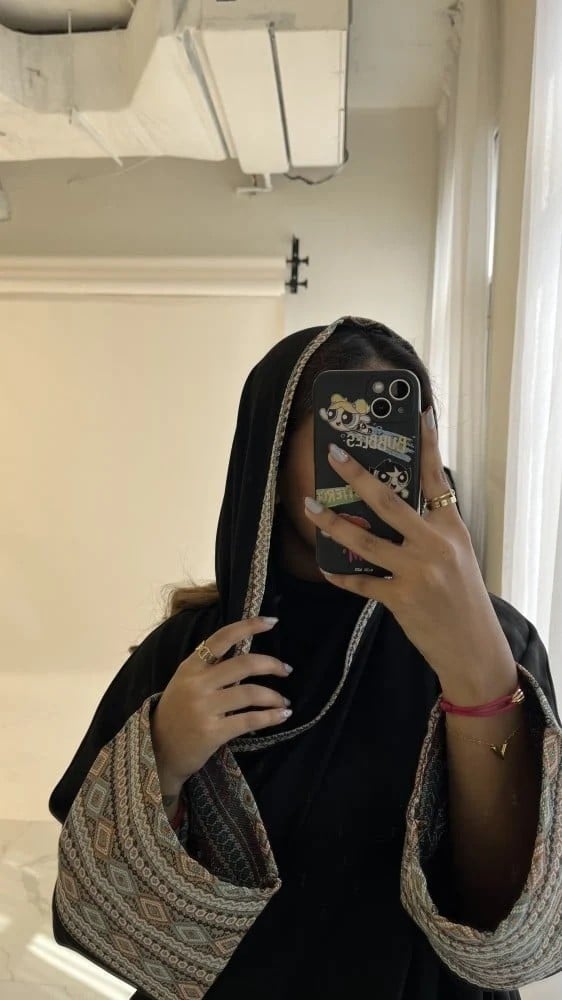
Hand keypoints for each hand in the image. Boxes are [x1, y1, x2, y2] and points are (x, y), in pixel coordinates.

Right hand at [150, 617, 291, 785]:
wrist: (158, 752)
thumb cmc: (176, 715)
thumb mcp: (185, 684)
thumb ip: (209, 670)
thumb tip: (248, 660)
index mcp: (190, 667)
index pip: (222, 638)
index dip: (249, 626)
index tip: (272, 622)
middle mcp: (197, 684)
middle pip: (244, 664)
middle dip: (272, 664)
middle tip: (286, 670)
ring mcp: (204, 708)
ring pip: (251, 693)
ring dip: (274, 696)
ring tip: (284, 702)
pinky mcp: (212, 732)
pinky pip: (250, 720)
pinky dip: (270, 717)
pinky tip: (282, 716)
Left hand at [304, 407, 517, 699]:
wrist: (474, 647)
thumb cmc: (462, 598)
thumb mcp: (457, 555)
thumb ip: (430, 529)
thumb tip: (391, 504)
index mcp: (452, 528)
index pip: (436, 477)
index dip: (426, 443)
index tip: (417, 412)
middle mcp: (435, 544)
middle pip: (389, 501)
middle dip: (357, 475)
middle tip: (334, 453)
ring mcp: (418, 572)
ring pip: (365, 540)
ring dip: (332, 522)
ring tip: (310, 505)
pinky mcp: (401, 599)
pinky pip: (360, 582)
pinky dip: (340, 573)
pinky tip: (324, 565)